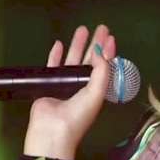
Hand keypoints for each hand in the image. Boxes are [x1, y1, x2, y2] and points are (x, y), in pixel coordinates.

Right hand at [23, 25, 115, 159]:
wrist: (52, 132)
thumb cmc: (78, 115)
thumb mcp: (96, 93)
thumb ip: (101, 71)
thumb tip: (101, 51)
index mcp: (96, 90)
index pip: (104, 67)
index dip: (108, 52)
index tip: (111, 37)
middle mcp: (82, 86)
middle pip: (90, 60)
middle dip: (96, 43)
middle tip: (101, 27)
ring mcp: (65, 85)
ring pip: (72, 60)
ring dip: (77, 45)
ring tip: (81, 29)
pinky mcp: (49, 84)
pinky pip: (53, 66)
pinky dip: (55, 55)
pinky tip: (59, 44)